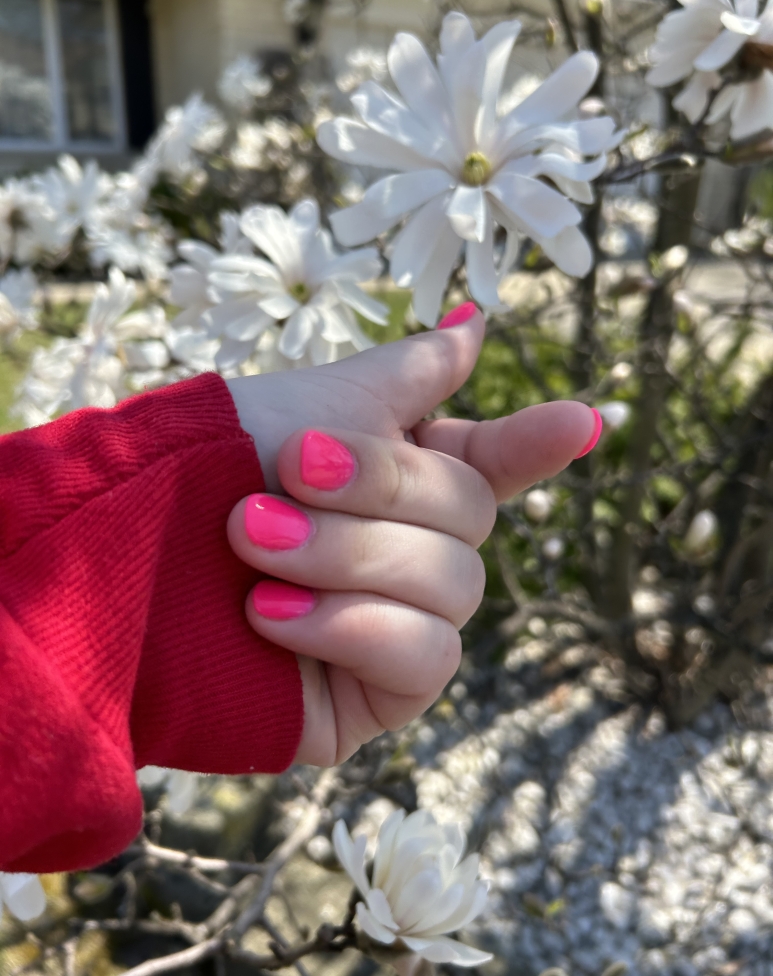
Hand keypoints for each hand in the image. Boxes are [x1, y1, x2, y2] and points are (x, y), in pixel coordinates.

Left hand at [227, 306, 598, 764]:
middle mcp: (415, 551)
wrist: (123, 562)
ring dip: (347, 556)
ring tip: (254, 547)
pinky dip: (351, 627)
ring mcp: (402, 624)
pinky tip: (272, 618)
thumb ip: (410, 372)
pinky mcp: (377, 694)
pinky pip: (423, 660)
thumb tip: (474, 321)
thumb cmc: (214, 465)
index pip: (494, 463)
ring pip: (454, 588)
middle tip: (289, 471)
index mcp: (406, 480)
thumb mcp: (318, 400)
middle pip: (469, 516)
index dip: (536, 442)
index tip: (582, 420)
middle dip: (377, 488)